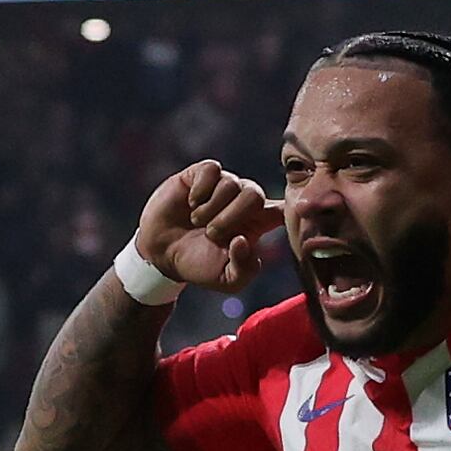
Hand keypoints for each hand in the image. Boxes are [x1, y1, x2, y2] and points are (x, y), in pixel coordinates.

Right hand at [135, 160, 277, 292]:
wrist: (162, 252)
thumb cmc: (199, 264)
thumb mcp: (226, 280)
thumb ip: (244, 269)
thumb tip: (243, 241)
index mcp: (256, 224)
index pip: (283, 210)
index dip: (288, 209)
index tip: (282, 216)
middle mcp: (242, 201)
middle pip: (255, 195)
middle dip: (231, 217)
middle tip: (211, 234)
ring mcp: (222, 185)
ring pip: (231, 184)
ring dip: (211, 208)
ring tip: (196, 222)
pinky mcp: (201, 174)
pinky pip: (212, 170)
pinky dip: (200, 190)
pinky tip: (191, 203)